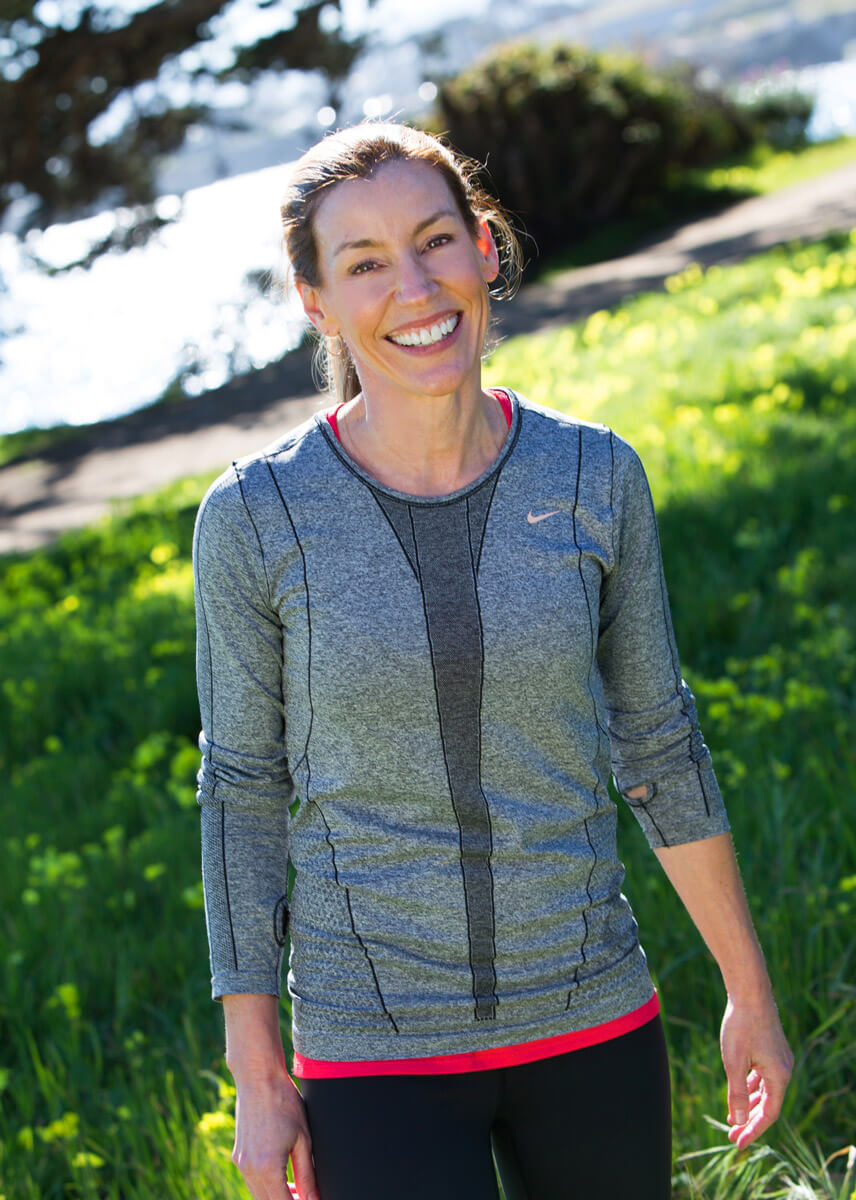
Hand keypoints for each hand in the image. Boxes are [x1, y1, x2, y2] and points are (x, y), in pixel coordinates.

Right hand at [231, 1071, 318, 1199]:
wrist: (258, 1078)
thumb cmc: (284, 1103)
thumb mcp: (303, 1139)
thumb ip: (307, 1174)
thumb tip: (313, 1199)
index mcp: (267, 1168)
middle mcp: (249, 1170)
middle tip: (308, 1196)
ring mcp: (241, 1163)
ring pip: (259, 1195)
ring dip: (277, 1196)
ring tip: (299, 1189)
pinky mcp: (238, 1155)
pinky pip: (252, 1181)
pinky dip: (267, 1185)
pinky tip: (284, 1176)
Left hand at [720, 992, 793, 1148]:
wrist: (749, 992)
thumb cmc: (741, 1026)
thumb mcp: (734, 1062)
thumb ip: (736, 1093)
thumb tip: (738, 1120)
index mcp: (779, 1077)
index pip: (768, 1114)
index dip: (753, 1130)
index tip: (737, 1143)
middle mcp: (784, 1070)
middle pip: (768, 1105)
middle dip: (749, 1120)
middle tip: (731, 1133)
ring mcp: (779, 1059)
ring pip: (765, 1090)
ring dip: (749, 1104)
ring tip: (733, 1116)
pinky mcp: (772, 1050)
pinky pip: (763, 1077)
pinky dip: (751, 1087)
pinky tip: (740, 1091)